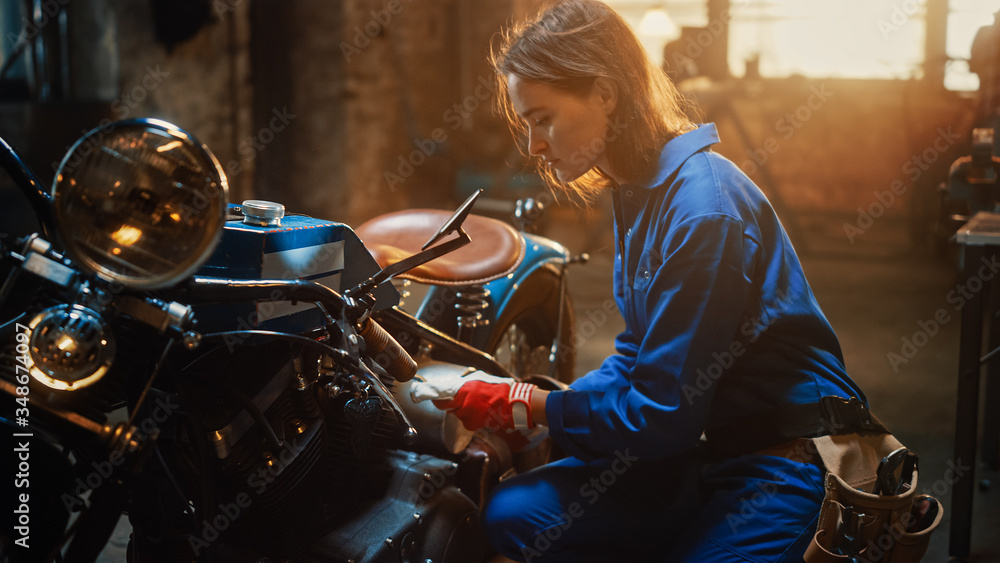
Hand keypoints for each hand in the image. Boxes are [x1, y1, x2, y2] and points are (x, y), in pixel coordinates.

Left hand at [410, 370, 536, 431]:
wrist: (513, 403)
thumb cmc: (499, 389)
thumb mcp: (479, 379)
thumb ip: (465, 383)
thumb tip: (455, 385)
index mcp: (463, 389)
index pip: (439, 394)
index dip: (427, 394)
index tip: (418, 393)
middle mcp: (463, 403)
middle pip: (447, 406)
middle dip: (452, 403)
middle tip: (463, 398)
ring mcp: (468, 415)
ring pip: (458, 414)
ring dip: (465, 410)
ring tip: (479, 404)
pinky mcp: (474, 424)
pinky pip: (468, 421)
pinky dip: (473, 417)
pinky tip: (483, 412)